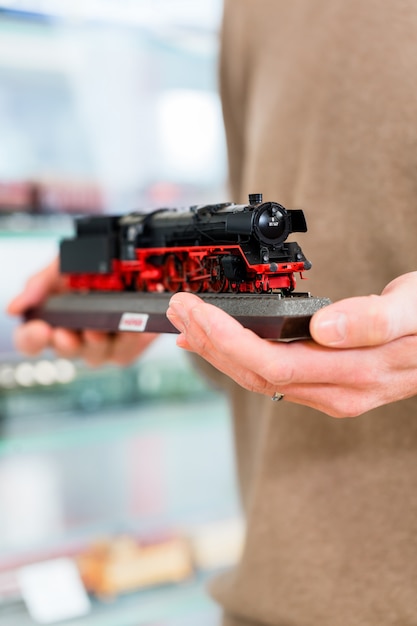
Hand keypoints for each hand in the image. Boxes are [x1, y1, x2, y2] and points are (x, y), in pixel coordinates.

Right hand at [7, 258, 156, 366]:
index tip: (39, 328)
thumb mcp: (63, 265)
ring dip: (95, 342)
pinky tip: (127, 327)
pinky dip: (127, 339)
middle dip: (65, 343)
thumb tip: (14, 308)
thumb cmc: (97, 268)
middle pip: (64, 352)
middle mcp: (74, 337)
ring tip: (97, 328)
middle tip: (66, 333)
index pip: (30, 340)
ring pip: (94, 355)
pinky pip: (124, 351)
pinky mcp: (126, 348)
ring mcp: (100, 345)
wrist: (135, 263)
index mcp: (52, 320)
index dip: (31, 339)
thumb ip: (38, 284)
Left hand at [166, 272, 416, 416]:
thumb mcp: (414, 309)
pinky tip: (221, 341)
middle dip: (210, 342)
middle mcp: (337, 391)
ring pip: (259, 378)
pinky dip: (239, 354)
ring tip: (186, 323)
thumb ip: (373, 320)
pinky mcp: (327, 382)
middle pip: (255, 373)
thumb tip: (323, 328)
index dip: (227, 339)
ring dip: (218, 349)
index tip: (195, 311)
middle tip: (177, 310)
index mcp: (354, 374)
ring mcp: (331, 391)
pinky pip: (273, 374)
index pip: (272, 363)